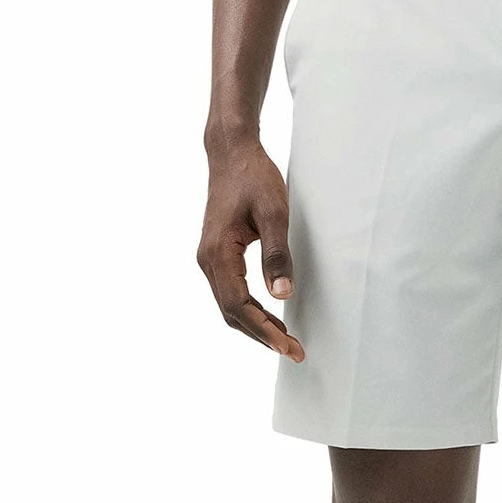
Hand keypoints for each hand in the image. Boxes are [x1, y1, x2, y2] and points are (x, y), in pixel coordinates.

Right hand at [199, 134, 303, 360]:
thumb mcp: (274, 213)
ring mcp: (210, 258)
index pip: (238, 305)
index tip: (287, 346)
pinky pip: (230, 292)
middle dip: (262, 335)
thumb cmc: (253, 177)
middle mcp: (207, 260)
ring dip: (256, 325)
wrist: (231, 152)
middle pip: (231, 312)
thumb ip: (278, 254)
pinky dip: (249, 310)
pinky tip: (271, 315)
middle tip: (294, 350)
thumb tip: (282, 294)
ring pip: (229, 305)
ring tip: (285, 339)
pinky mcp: (217, 254)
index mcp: (218, 253)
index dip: (263, 330)